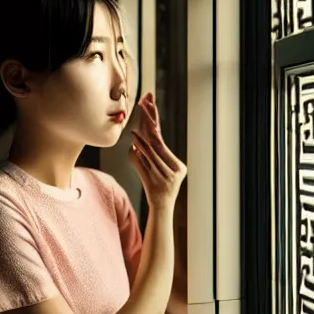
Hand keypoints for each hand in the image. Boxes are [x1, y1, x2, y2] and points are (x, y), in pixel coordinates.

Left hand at [129, 93, 186, 210]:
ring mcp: (167, 176)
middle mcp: (176, 169)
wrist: (161, 209)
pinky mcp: (159, 182)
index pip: (162, 139)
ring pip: (153, 152)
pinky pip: (147, 163)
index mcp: (178, 165)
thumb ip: (147, 158)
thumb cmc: (158, 189)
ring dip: (143, 138)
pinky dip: (140, 152)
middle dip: (151, 121)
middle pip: (159, 141)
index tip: (149, 104)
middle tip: (146, 104)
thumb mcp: (156, 172)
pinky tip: (135, 142)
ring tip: (137, 125)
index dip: (155, 120)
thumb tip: (134, 144)